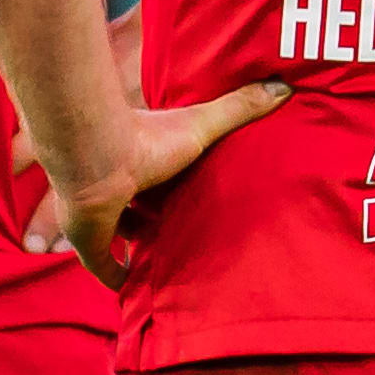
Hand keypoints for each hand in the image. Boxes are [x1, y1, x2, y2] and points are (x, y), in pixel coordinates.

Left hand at [20, 83, 290, 287]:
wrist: (96, 157)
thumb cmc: (147, 140)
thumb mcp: (202, 124)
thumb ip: (239, 108)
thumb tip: (285, 87)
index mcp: (141, 159)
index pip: (158, 175)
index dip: (172, 186)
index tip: (191, 197)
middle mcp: (116, 186)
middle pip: (138, 204)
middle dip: (156, 217)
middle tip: (183, 231)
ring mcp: (99, 214)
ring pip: (119, 231)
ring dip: (139, 244)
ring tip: (168, 260)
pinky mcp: (89, 241)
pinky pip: (103, 266)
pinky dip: (118, 277)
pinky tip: (133, 287)